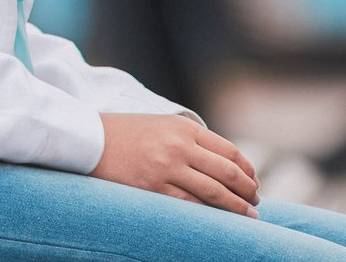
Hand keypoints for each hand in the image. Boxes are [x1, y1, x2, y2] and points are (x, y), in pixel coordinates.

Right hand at [90, 113, 260, 216]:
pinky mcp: (154, 189)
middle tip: (256, 202)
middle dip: (247, 191)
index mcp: (182, 128)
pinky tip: (218, 221)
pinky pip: (190, 206)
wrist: (89, 139)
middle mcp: (178, 146)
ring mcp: (166, 168)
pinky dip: (209, 214)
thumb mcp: (160, 124)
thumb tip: (222, 162)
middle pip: (227, 172)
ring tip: (249, 216)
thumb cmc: (125, 133)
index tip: (253, 182)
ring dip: (236, 208)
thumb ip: (189, 139)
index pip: (228, 151)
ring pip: (214, 193)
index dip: (247, 170)